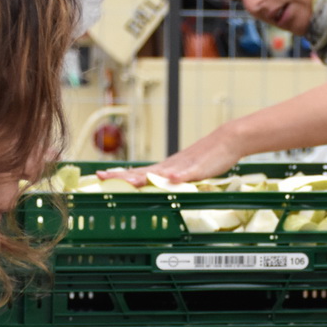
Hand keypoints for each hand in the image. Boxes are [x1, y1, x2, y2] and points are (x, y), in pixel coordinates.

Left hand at [100, 127, 243, 185]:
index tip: (100, 175)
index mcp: (164, 168)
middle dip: (121, 176)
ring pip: (160, 173)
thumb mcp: (183, 171)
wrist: (226, 140)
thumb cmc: (206, 157)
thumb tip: (154, 186)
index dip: (119, 175)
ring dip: (144, 177)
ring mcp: (183, 166)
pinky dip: (178, 176)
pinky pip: (187, 173)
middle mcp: (169, 166)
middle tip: (101, 176)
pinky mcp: (198, 168)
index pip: (137, 173)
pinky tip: (170, 179)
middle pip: (142, 172)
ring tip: (128, 182)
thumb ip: (169, 180)